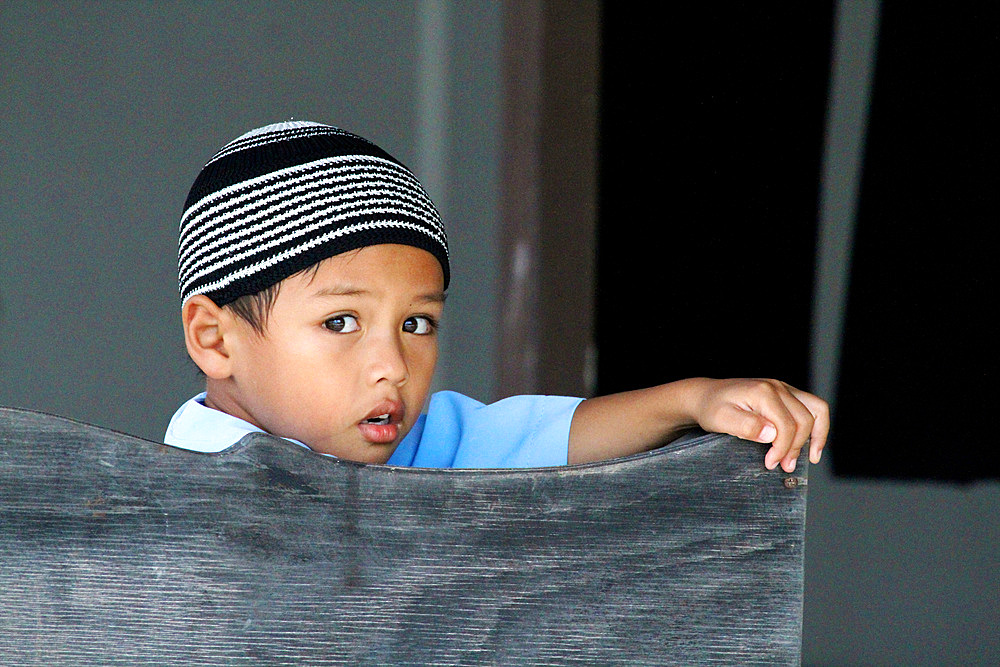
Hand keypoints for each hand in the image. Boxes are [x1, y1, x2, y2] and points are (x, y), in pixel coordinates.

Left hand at [691, 378, 828, 472]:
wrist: (705, 396)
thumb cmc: (711, 408)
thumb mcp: (720, 420)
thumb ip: (746, 426)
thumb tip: (771, 434)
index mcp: (763, 392)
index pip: (787, 425)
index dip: (782, 448)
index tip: (771, 463)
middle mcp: (776, 387)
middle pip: (804, 420)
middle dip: (797, 447)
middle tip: (785, 466)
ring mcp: (782, 388)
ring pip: (816, 409)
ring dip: (816, 435)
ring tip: (810, 457)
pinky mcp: (784, 394)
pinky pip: (811, 407)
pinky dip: (817, 425)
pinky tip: (812, 443)